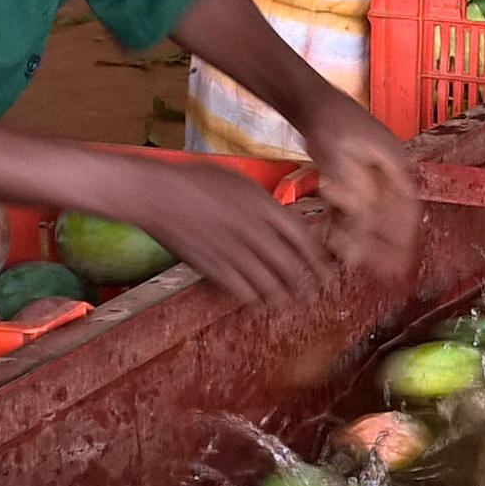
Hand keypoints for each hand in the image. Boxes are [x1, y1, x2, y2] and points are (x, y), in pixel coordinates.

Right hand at [98, 155, 335, 305]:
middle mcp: (254, 230)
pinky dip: (253, 299)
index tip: (327, 270)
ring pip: (268, 283)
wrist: (157, 193)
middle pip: (291, 265)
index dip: (318, 258)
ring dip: (283, 297)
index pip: (302, 238)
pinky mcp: (213, 267)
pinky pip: (241, 291)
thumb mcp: (239, 180)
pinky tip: (258, 303)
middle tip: (315, 295)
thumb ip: (264, 201)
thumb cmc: (196, 180)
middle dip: (307, 284)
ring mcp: (233, 251)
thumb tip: (284, 217)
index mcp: (263, 206)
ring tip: (291, 305)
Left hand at [302, 104, 421, 280]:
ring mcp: (371, 174)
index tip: (399, 259)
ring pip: (376, 214)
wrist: (310, 100)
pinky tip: (340, 243)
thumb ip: (350, 185)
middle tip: (387, 272)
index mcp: (395, 163)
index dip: (404, 236)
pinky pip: (357, 207)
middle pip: (394, 215)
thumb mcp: (338, 152)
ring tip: (362, 263)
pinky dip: (351, 225)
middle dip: (390, 244)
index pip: (407, 207)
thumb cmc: (328, 120)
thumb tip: (360, 216)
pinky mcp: (354, 176)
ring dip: (370, 239)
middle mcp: (388, 171)